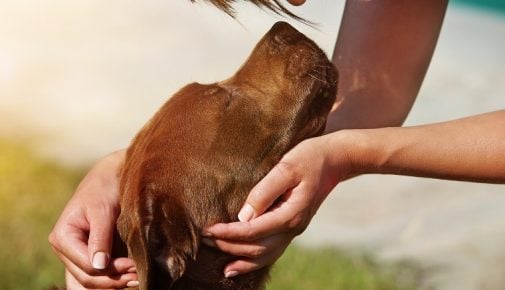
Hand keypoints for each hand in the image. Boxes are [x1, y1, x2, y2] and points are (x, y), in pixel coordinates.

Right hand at [48, 150, 138, 288]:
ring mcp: (76, 255)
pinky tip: (129, 279)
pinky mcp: (91, 256)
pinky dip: (111, 281)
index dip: (110, 271)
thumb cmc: (105, 187)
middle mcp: (66, 250)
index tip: (134, 267)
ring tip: (136, 280)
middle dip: (113, 280)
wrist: (111, 175)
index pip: (86, 265)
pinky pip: (96, 278)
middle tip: (139, 276)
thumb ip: (100, 238)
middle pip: (87, 278)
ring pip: (90, 283)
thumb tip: (98, 266)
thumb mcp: (102, 210)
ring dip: (113, 285)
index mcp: (63, 237)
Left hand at [204, 133, 350, 276]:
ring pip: (265, 256)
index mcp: (290, 214)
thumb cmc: (309, 158)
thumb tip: (243, 215)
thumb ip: (264, 191)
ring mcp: (294, 230)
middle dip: (229, 246)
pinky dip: (256, 261)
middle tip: (204, 239)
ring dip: (241, 260)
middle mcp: (293, 228)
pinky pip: (273, 251)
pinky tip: (242, 263)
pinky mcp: (292, 226)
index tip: (207, 229)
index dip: (228, 233)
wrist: (335, 159)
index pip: (252, 231)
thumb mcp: (286, 167)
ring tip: (221, 265)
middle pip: (256, 247)